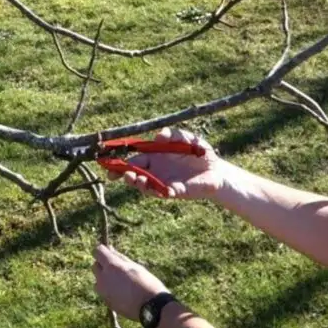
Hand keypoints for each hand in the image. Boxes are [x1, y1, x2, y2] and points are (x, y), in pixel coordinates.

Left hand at [92, 244, 168, 320]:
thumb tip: (110, 249)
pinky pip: (103, 292)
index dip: (103, 251)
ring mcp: (103, 292)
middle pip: (95, 266)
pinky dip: (109, 290)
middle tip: (118, 268)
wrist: (151, 308)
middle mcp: (103, 278)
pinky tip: (122, 293)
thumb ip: (120, 257)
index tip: (109, 253)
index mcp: (112, 266)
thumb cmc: (147, 283)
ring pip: (97, 281)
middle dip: (103, 265)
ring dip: (104, 279)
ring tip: (120, 282)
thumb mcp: (135, 267)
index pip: (97, 252)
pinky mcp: (106, 302)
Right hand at [110, 127, 237, 199]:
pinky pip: (164, 193)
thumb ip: (174, 135)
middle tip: (124, 175)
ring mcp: (163, 183)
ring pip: (145, 186)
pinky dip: (162, 192)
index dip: (121, 163)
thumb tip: (159, 136)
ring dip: (139, 184)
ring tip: (138, 180)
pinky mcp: (174, 192)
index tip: (110, 165)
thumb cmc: (200, 152)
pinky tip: (164, 189)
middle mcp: (155, 171)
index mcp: (154, 157)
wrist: (217, 170)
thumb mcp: (188, 139)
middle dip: (126, 176)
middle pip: (134, 175)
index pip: (134, 160)